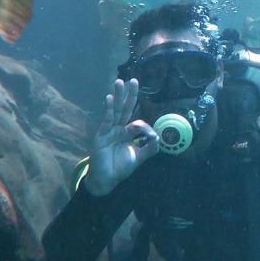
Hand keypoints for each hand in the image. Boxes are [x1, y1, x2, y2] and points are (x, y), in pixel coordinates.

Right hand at [84, 78, 158, 196]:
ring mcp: (108, 131)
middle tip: (133, 80)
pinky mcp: (101, 136)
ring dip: (117, 96)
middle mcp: (118, 128)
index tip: (152, 137)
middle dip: (129, 95)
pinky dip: (108, 110)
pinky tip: (109, 99)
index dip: (145, 127)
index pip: (137, 121)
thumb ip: (150, 148)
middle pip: (125, 108)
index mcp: (127, 132)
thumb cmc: (120, 168)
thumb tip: (158, 137)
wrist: (107, 180)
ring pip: (115, 111)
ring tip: (119, 82)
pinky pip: (106, 121)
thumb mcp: (139, 157)